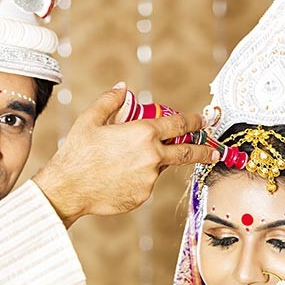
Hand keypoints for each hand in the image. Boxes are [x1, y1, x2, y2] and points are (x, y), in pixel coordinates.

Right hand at [33, 83, 218, 226]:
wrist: (69, 188)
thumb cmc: (78, 153)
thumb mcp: (91, 119)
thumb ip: (111, 101)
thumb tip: (124, 89)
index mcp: (142, 134)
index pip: (178, 124)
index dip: (194, 122)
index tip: (203, 121)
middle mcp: (152, 157)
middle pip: (187, 152)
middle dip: (205, 150)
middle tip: (215, 151)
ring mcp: (149, 180)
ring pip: (159, 168)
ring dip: (152, 162)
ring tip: (124, 161)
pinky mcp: (143, 196)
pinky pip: (146, 183)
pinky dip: (138, 177)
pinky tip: (116, 176)